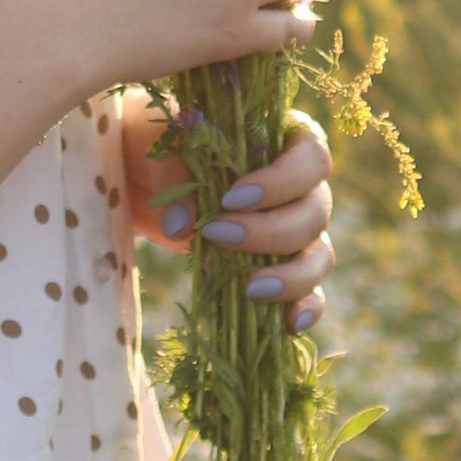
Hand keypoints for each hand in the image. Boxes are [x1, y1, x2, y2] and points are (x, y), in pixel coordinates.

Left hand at [124, 91, 334, 332]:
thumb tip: (181, 228)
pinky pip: (312, 291)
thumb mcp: (159, 143)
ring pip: (320, 255)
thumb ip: (174, 175)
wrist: (140, 172)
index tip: (231, 198)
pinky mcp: (282, 266)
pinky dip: (307, 307)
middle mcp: (301, 185)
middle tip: (218, 234)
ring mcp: (297, 229)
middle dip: (271, 231)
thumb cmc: (157, 140)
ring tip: (251, 288)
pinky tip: (288, 322)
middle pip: (316, 211)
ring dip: (291, 275)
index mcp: (282, 138)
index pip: (312, 156)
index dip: (282, 180)